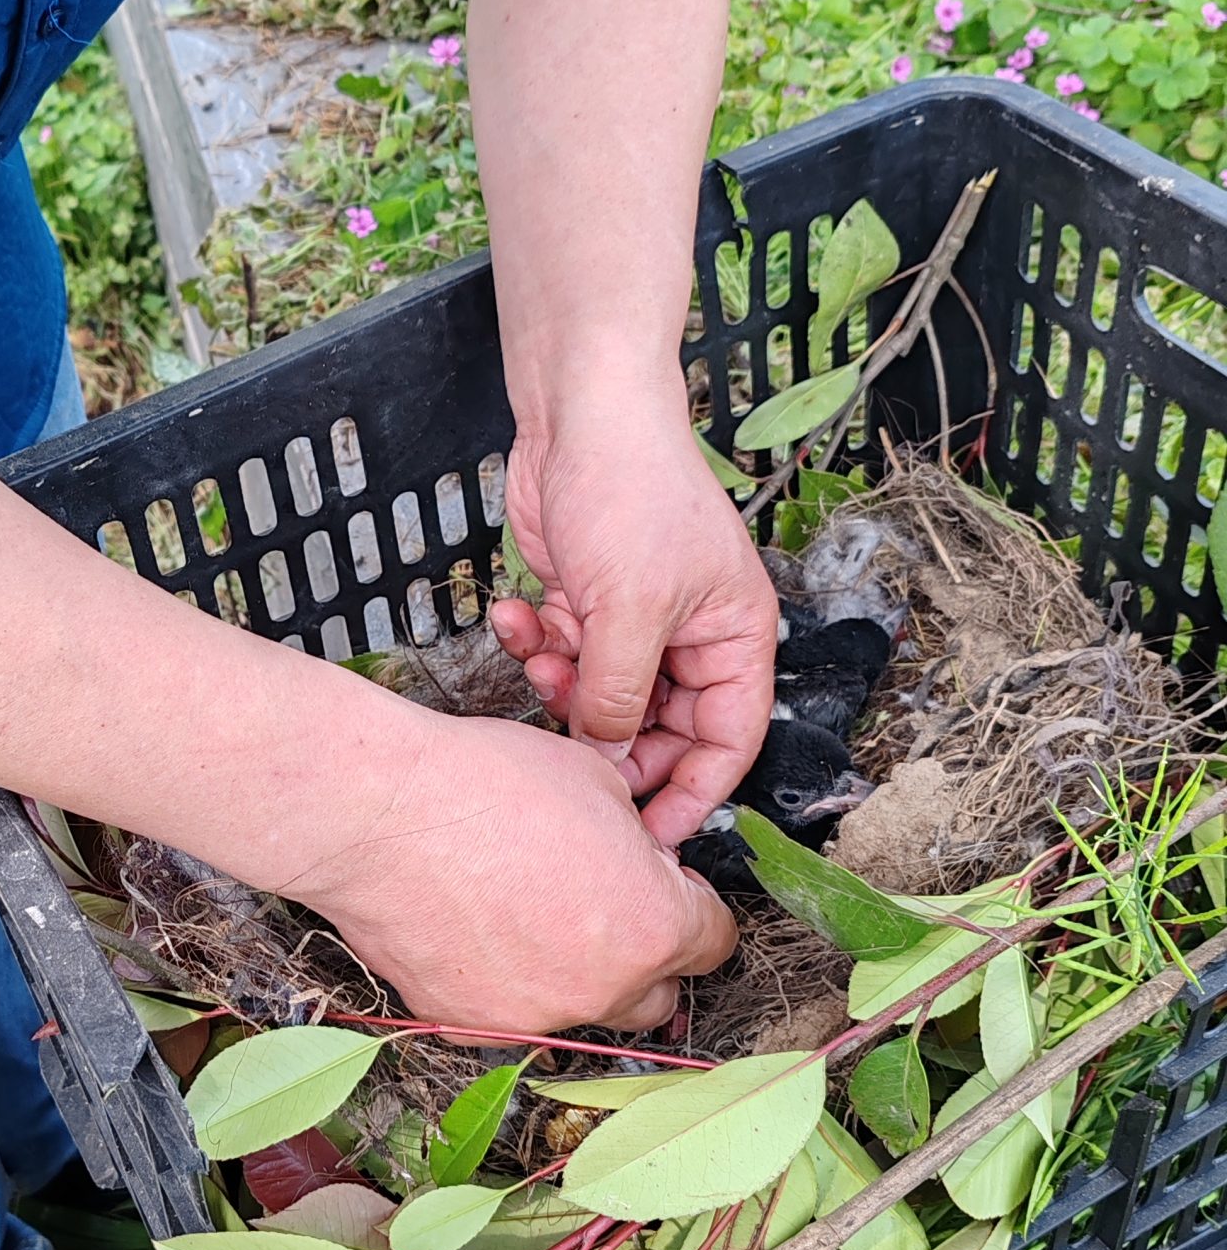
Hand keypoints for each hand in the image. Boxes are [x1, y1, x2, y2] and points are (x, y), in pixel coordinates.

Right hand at [288, 708, 737, 1033]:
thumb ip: (638, 840)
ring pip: (582, 1010)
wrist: (379, 813)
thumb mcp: (597, 781)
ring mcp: (533, 1015)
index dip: (693, 906)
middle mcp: (600, 988)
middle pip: (658, 997)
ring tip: (531, 913)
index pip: (714, 942)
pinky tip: (480, 928)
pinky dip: (507, 983)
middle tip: (608, 905)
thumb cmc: (481, 785)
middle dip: (644, 955)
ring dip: (576, 973)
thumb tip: (637, 858)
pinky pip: (511, 1014)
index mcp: (651, 927)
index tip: (669, 889)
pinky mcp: (469, 1025)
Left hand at [491, 400, 777, 850]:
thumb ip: (619, 697)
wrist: (577, 413)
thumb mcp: (630, 610)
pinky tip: (516, 615)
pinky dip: (536, 647)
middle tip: (566, 752)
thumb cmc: (630, 490)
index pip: (728, 740)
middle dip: (608, 738)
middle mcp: (690, 636)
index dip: (693, 793)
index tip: (654, 837)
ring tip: (542, 657)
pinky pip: (564, 656)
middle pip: (658, 728)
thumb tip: (607, 762)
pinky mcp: (585, 603)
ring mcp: (635, 620)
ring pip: (601, 697)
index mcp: (734, 637)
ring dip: (562, 689)